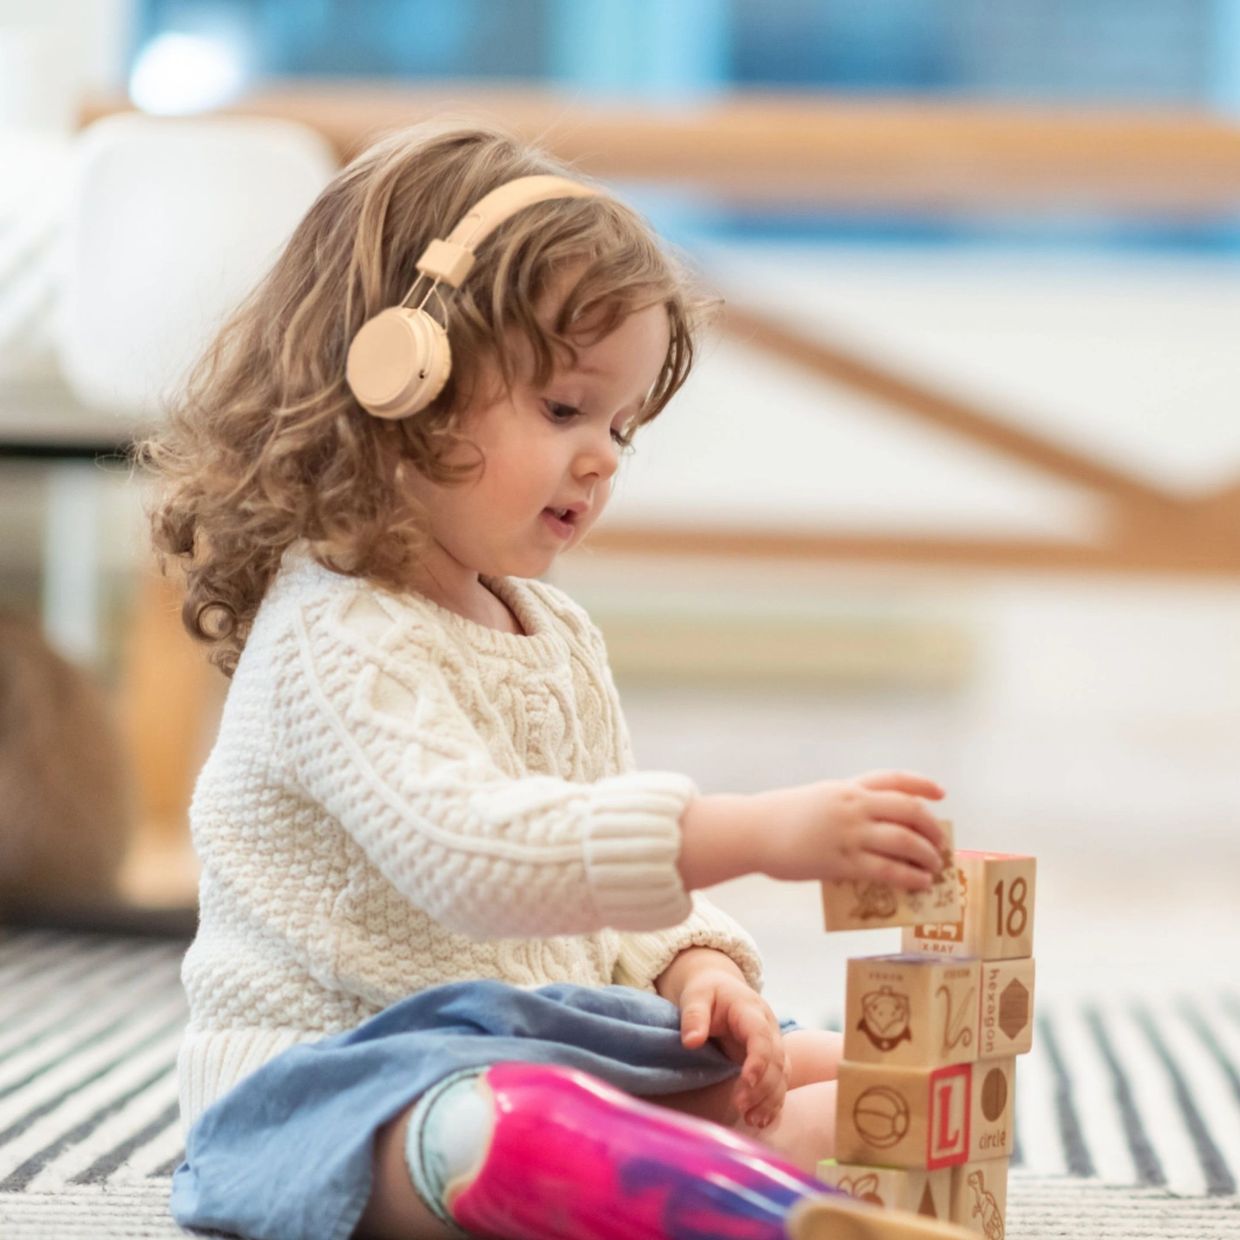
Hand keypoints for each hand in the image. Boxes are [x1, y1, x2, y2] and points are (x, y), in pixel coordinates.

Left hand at [678, 966, 788, 1128]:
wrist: (719, 989)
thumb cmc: (707, 992)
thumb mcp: (696, 996)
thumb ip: (694, 1016)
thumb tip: (691, 1042)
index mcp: (751, 1011)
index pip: (761, 1037)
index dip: (758, 1060)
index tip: (746, 1081)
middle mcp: (769, 1029)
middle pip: (776, 1060)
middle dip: (762, 1087)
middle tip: (741, 1107)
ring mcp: (772, 1046)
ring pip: (782, 1075)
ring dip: (770, 1099)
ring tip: (753, 1121)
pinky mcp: (769, 1061)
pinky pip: (778, 1083)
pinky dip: (772, 1102)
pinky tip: (760, 1120)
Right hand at [757, 770, 946, 889]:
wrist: (754, 830)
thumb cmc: (783, 817)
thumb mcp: (820, 798)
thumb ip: (849, 806)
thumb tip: (882, 828)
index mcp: (848, 787)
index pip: (894, 779)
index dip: (922, 785)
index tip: (941, 794)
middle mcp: (853, 805)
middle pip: (908, 810)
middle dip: (931, 827)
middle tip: (940, 843)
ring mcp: (849, 832)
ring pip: (904, 840)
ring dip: (927, 854)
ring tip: (934, 867)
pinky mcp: (842, 861)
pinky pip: (887, 870)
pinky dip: (910, 877)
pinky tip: (919, 883)